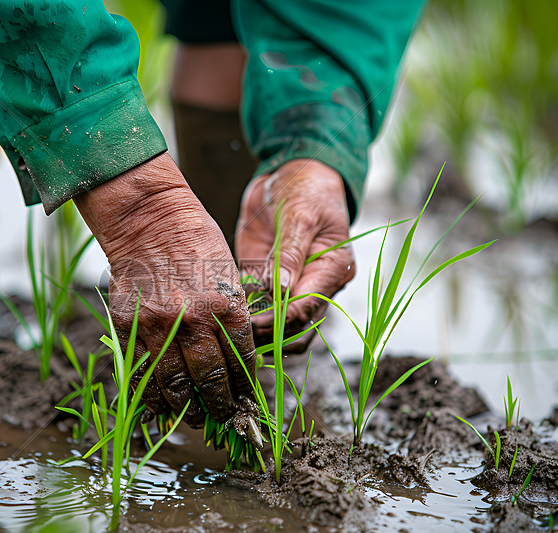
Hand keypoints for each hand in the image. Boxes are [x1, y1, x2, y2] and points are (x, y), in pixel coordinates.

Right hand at [74, 153, 257, 427]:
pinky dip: (152, 396)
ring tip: (194, 417)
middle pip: (211, 380)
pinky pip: (141, 374)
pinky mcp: (130, 328)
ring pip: (175, 385)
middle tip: (223, 416)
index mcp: (227, 306)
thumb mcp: (231, 274)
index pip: (242, 362)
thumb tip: (239, 357)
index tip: (246, 399)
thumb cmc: (196, 243)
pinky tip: (161, 406)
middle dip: (220, 405)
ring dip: (187, 408)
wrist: (149, 221)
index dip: (245, 387)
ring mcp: (159, 327)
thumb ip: (234, 316)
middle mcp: (194, 321)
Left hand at [235, 160, 355, 351]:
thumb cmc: (306, 190)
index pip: (308, 307)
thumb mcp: (300, 216)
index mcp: (332, 271)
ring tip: (229, 331)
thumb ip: (290, 254)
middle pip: (297, 327)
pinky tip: (225, 315)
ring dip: (256, 331)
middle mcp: (314, 285)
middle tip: (239, 332)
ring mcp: (290, 286)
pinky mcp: (267, 280)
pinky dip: (244, 314)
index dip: (282, 319)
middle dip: (270, 334)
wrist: (290, 174)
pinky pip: (256, 306)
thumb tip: (283, 291)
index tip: (255, 322)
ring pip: (278, 325)